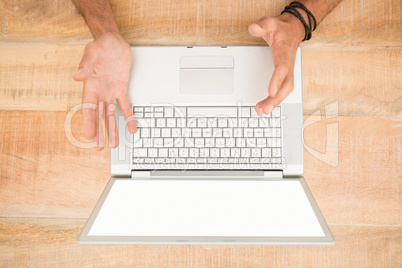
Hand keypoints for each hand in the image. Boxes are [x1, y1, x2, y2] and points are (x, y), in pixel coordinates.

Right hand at [73, 31, 136, 149]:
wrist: (114, 42)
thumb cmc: (101, 46)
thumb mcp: (92, 52)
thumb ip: (86, 65)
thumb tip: (78, 76)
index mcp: (90, 86)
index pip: (89, 109)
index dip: (89, 123)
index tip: (90, 136)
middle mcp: (100, 92)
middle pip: (99, 116)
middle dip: (100, 132)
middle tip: (100, 147)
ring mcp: (110, 92)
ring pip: (111, 115)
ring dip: (112, 129)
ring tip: (115, 143)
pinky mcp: (121, 89)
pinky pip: (125, 106)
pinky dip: (128, 117)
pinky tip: (131, 127)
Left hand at [248, 14, 304, 114]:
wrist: (293, 31)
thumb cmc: (281, 29)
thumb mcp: (270, 23)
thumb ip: (261, 25)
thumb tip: (253, 28)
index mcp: (284, 53)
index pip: (282, 68)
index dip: (277, 80)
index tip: (271, 91)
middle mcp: (288, 66)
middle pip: (286, 86)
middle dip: (276, 99)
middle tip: (264, 109)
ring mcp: (287, 72)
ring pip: (285, 91)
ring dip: (274, 103)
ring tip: (261, 111)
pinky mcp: (284, 76)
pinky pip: (281, 91)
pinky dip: (274, 101)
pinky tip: (264, 107)